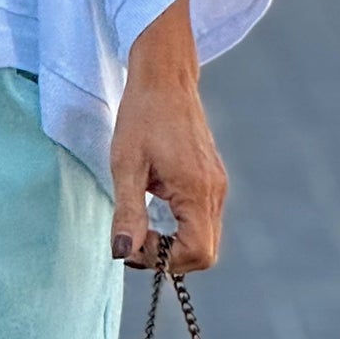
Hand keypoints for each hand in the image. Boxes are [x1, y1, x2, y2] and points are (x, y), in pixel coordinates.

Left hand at [108, 0, 227, 273]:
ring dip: (174, 243)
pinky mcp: (213, 179)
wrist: (165, 78)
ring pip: (206, 238)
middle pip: (205, 253)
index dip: (164, 260)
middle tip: (135, 240)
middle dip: (169, 258)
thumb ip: (127, 213)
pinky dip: (181, 227)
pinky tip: (154, 206)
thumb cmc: (141, 116)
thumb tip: (122, 254)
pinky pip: (204, 219)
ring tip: (141, 225)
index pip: (198, 253)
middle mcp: (215, 191)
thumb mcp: (125, 166)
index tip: (134, 244)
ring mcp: (217, 185)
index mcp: (196, 189)